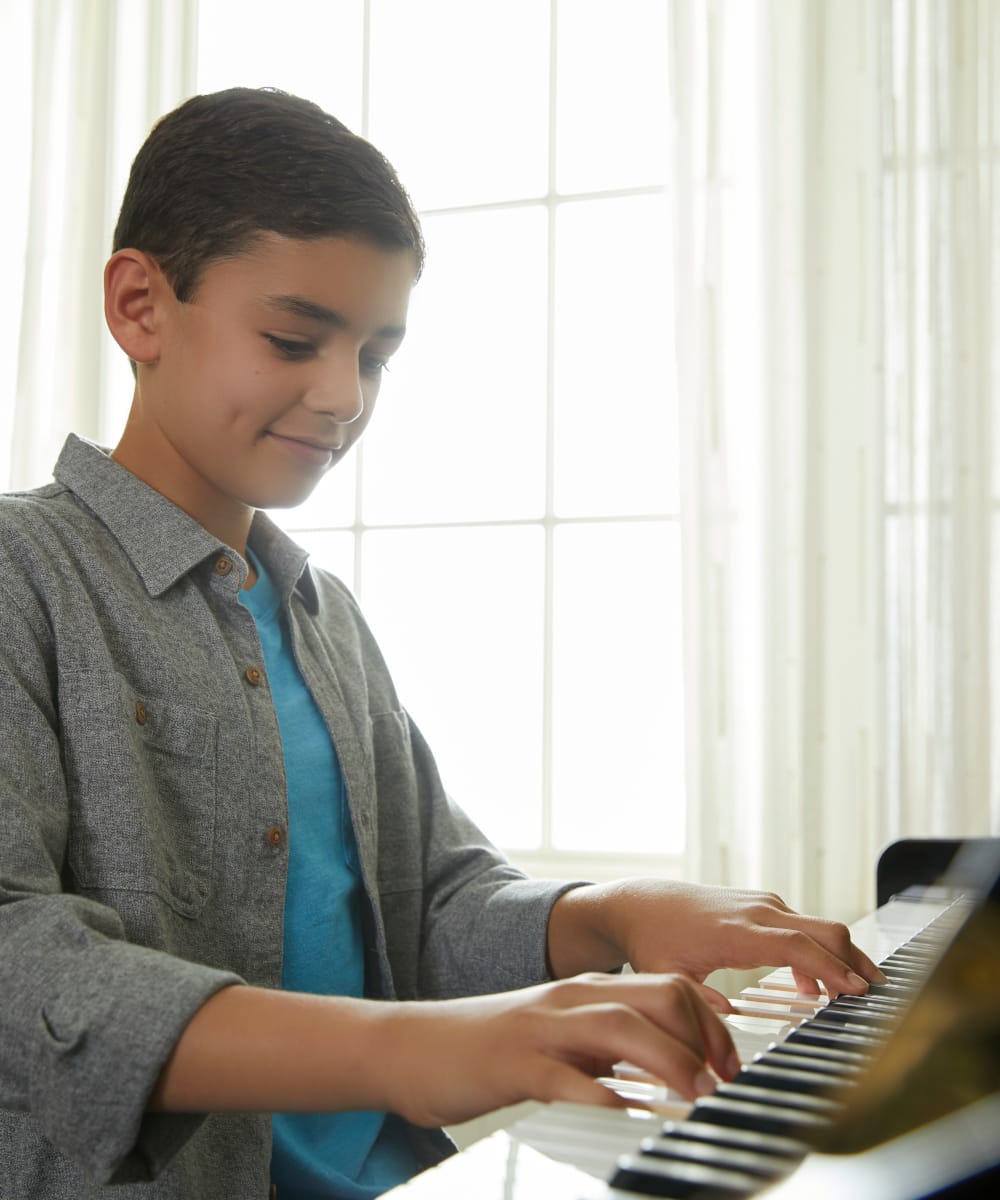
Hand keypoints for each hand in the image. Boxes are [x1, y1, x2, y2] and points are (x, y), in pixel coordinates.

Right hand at [371, 972, 738, 1127]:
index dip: (714, 1022)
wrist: (415, 1045)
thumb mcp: (562, 1037)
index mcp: (588, 991)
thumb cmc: (494, 1048)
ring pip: (619, 1026)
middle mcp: (573, 1000)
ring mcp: (543, 1029)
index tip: (736, 1064)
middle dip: (704, 1037)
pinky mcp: (514, 1064)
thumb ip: (610, 1043)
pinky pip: (564, 1076)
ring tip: (696, 1096)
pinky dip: (601, 1095)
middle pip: (658, 995)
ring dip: (668, 1059)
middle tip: (725, 1083)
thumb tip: (671, 1066)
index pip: (670, 987)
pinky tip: (625, 1115)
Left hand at [548, 880, 885, 997]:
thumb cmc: (653, 940)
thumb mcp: (669, 976)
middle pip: (823, 930)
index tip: (858, 990)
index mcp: (736, 930)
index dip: (831, 968)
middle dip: (855, 961)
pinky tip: (812, 989)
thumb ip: (698, 1001)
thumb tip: (725, 1024)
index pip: (796, 946)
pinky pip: (803, 928)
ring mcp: (762, 905)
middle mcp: (757, 912)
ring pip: (819, 927)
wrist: (641, 903)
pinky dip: (818, 954)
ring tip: (854, 998)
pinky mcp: (762, 906)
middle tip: (878, 996)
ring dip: (840, 959)